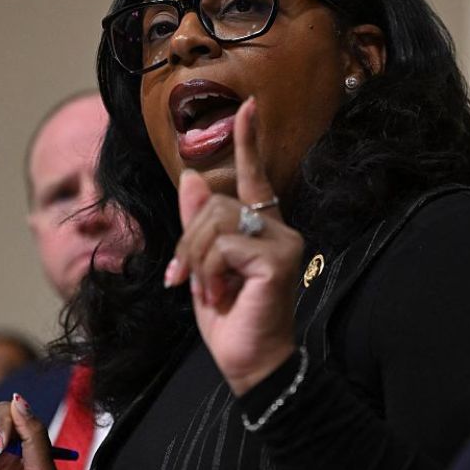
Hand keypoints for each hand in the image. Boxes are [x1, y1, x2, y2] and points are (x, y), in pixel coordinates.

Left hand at [165, 97, 303, 394]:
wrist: (248, 362)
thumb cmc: (229, 318)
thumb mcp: (202, 266)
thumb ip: (198, 224)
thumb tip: (193, 178)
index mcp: (260, 227)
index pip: (254, 177)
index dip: (248, 141)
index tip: (247, 106)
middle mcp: (278, 228)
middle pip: (212, 205)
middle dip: (187, 245)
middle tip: (187, 282)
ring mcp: (283, 242)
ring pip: (213, 223)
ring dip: (195, 262)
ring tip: (208, 292)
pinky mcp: (278, 259)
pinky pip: (223, 246)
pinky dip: (208, 273)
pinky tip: (221, 296)